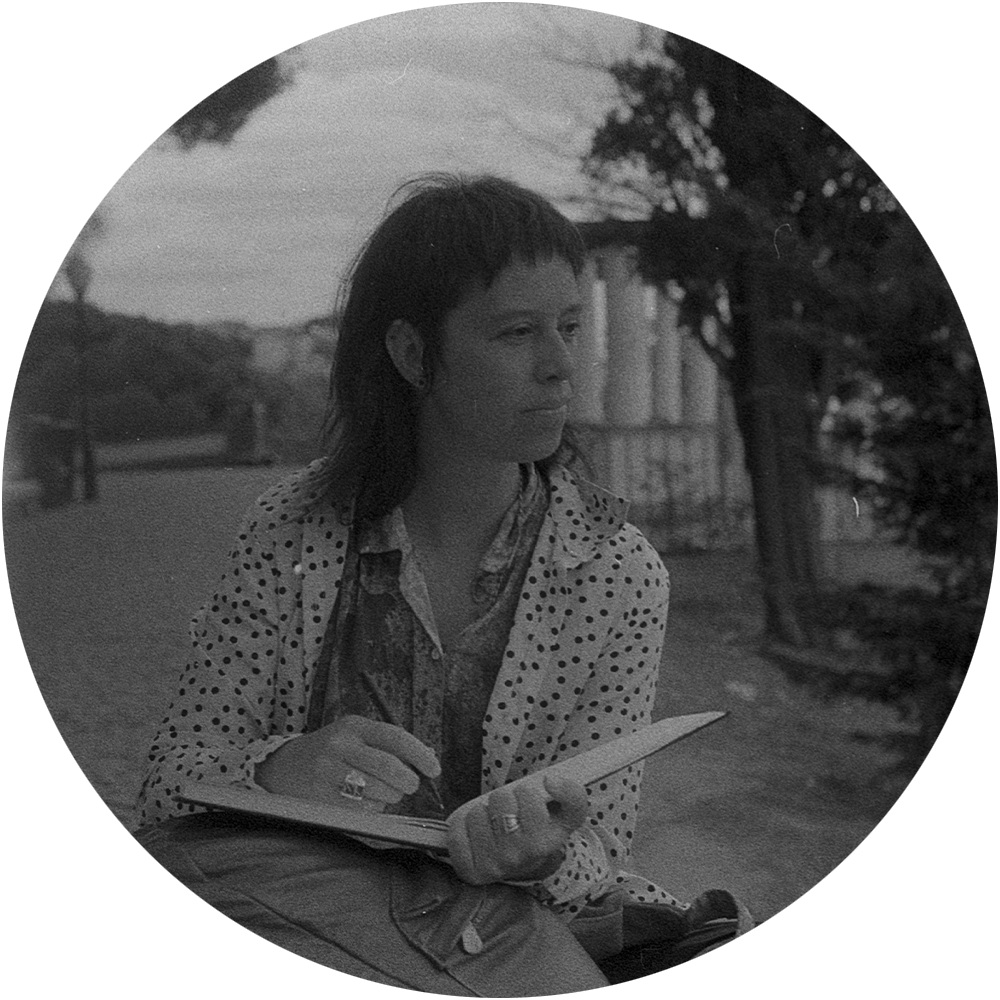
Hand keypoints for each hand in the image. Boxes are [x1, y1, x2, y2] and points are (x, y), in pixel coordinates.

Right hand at [255, 715, 440, 809]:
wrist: (282, 765)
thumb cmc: (330, 751)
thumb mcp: (355, 736)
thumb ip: (388, 745)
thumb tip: (428, 756)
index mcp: (354, 725)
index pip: (396, 736)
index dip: (420, 754)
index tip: (434, 769)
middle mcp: (340, 744)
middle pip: (389, 766)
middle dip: (407, 781)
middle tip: (409, 786)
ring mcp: (327, 770)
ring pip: (376, 790)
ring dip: (390, 797)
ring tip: (386, 794)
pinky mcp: (319, 795)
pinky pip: (359, 808)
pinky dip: (372, 809)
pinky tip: (368, 802)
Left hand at [447, 775, 588, 884]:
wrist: (523, 868)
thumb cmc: (540, 832)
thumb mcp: (565, 815)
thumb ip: (571, 794)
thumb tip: (550, 781)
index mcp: (546, 842)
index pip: (528, 795)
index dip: (526, 793)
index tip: (528, 804)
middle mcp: (520, 857)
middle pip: (501, 799)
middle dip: (504, 800)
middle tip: (509, 814)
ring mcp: (493, 866)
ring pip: (477, 813)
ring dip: (483, 813)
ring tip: (493, 826)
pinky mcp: (468, 870)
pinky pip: (456, 832)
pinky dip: (462, 827)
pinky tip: (475, 835)